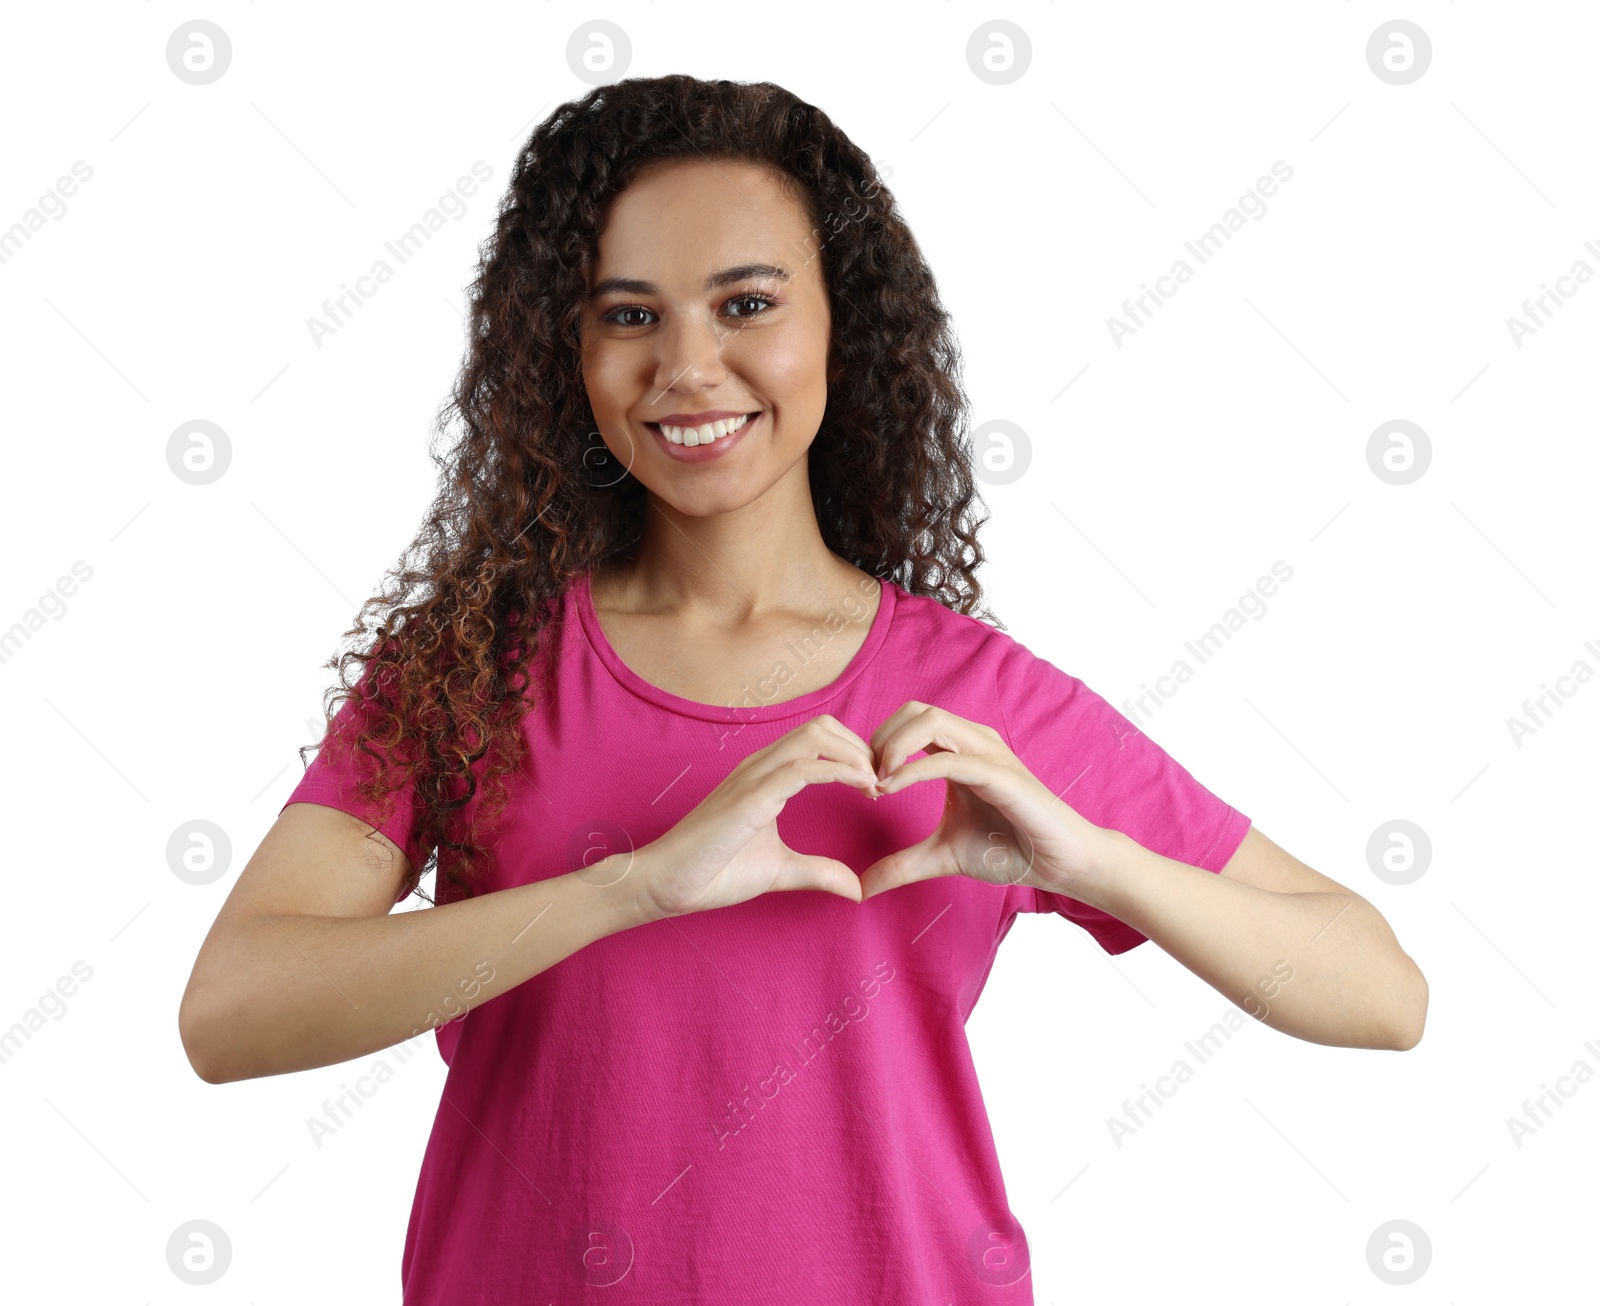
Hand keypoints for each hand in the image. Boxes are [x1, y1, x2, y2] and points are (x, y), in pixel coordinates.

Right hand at [635, 715, 879, 918]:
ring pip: (816, 737)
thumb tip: (856, 888)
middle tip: (882, 783)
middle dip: (861, 747)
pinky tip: (862, 788)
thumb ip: (818, 872)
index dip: (854, 754)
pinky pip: (804, 768)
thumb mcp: (779, 871)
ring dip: (856, 755)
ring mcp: (754, 777)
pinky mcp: (751, 798)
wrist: (666, 883)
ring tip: (875, 785)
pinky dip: (841, 772)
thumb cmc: (712, 872)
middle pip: (823, 726)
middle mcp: (760, 766)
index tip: (876, 787)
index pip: (819, 739)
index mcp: (765, 775)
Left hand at [858, 700, 1114, 901]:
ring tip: (876, 782)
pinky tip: (890, 790)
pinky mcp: (999, 774)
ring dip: (893, 746)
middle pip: (914, 710)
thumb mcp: (943, 856)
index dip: (878, 744)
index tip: (861, 784)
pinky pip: (948, 759)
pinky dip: (913, 770)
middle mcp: (973, 742)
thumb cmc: (1010, 850)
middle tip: (864, 779)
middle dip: (880, 738)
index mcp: (959, 751)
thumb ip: (902, 865)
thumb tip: (862, 888)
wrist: (1059, 863)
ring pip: (929, 720)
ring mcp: (988, 753)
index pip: (909, 721)